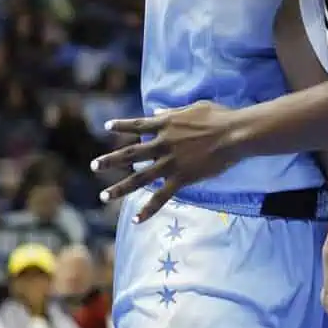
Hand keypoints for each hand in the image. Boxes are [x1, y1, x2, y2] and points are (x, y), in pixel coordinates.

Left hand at [93, 101, 242, 220]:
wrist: (234, 134)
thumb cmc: (219, 117)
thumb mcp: (193, 107)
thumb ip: (172, 111)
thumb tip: (157, 109)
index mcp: (165, 123)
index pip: (137, 124)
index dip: (121, 126)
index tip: (106, 127)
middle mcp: (162, 143)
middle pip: (130, 154)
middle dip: (110, 161)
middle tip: (93, 166)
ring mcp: (170, 162)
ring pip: (139, 178)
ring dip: (119, 188)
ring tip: (103, 196)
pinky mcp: (181, 178)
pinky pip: (161, 197)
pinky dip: (148, 209)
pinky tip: (136, 219)